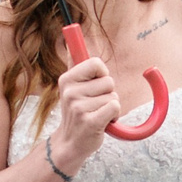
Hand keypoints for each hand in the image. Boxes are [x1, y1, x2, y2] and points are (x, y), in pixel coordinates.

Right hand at [53, 39, 121, 166]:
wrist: (70, 143)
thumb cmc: (76, 113)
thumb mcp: (70, 87)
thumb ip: (73, 63)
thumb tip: (70, 37)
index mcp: (67, 79)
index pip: (96, 63)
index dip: (102, 74)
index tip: (95, 85)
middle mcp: (70, 92)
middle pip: (109, 81)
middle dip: (107, 94)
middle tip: (94, 105)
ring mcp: (78, 107)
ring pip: (113, 96)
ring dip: (110, 107)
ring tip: (97, 114)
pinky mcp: (90, 122)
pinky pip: (115, 107)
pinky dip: (114, 116)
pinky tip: (102, 122)